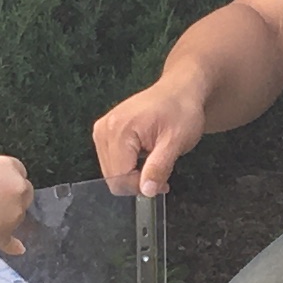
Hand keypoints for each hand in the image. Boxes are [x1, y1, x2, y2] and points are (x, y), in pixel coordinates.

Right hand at [0, 153, 33, 254]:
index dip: (7, 178)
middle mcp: (16, 186)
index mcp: (6, 166)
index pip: (18, 169)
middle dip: (14, 196)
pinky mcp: (8, 233)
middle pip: (25, 190)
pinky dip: (12, 244)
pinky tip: (17, 248)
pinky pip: (13, 240)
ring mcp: (15, 211)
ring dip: (9, 216)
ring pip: (20, 214)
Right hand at [92, 70, 209, 197]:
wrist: (179, 90)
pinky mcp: (104, 132)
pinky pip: (112, 161)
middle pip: (112, 177)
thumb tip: (146, 191)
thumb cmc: (181, 111)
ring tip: (154, 160)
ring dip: (133, 174)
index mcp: (119, 130)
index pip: (119, 178)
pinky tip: (144, 156)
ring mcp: (102, 130)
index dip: (141, 186)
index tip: (162, 183)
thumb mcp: (175, 142)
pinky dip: (128, 165)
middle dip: (137, 181)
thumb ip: (158, 168)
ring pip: (111, 172)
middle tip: (160, 171)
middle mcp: (104, 130)